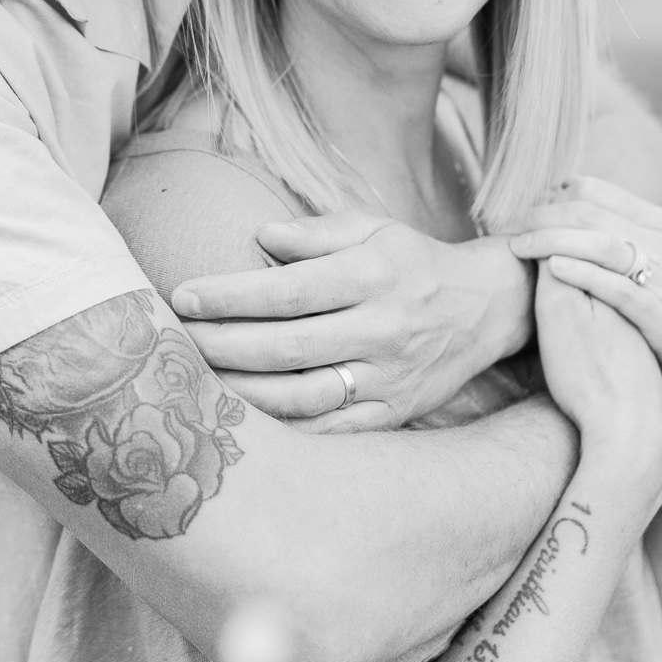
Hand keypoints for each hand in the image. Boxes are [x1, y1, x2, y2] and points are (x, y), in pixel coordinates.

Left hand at [170, 212, 533, 430]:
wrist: (486, 310)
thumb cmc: (412, 262)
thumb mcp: (374, 228)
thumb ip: (316, 232)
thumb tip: (261, 236)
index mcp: (374, 276)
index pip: (289, 290)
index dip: (230, 295)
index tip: (183, 296)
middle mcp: (383, 330)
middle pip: (287, 346)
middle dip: (221, 344)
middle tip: (175, 340)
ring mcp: (389, 379)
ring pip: (302, 396)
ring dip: (242, 391)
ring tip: (196, 381)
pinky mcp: (392, 415)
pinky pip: (329, 433)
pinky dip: (282, 431)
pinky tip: (242, 420)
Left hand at [510, 176, 661, 460]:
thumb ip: (622, 233)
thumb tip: (568, 208)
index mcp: (658, 222)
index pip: (591, 190)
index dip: (546, 195)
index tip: (514, 207)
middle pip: (588, 212)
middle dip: (539, 215)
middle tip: (502, 225)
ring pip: (601, 242)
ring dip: (552, 238)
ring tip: (516, 244)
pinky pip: (620, 288)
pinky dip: (585, 274)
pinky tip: (552, 269)